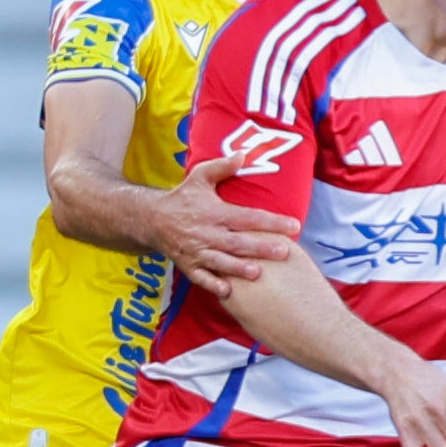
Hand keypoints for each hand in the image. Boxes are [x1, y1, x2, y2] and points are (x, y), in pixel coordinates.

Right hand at [159, 155, 300, 295]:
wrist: (152, 219)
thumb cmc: (182, 197)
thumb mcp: (199, 176)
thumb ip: (222, 167)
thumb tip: (244, 155)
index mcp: (215, 212)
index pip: (248, 217)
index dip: (272, 221)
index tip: (294, 225)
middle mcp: (207, 233)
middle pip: (238, 242)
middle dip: (260, 247)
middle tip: (283, 252)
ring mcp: (197, 251)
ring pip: (221, 262)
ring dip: (237, 268)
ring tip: (257, 272)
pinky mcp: (189, 265)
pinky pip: (201, 277)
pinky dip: (212, 284)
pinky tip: (227, 291)